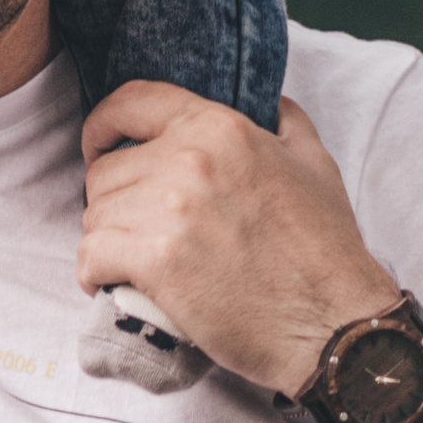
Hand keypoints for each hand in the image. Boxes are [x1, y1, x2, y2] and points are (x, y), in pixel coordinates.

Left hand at [78, 85, 399, 398]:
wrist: (332, 321)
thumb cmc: (325, 248)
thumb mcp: (313, 162)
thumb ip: (282, 121)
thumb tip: (264, 102)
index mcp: (220, 128)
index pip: (130, 102)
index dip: (103, 126)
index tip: (99, 147)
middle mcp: (190, 159)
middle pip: (106, 171)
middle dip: (114, 203)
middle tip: (139, 233)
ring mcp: (170, 210)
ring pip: (95, 217)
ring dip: (108, 242)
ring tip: (136, 264)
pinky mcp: (156, 261)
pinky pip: (90, 257)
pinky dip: (94, 274)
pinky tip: (116, 285)